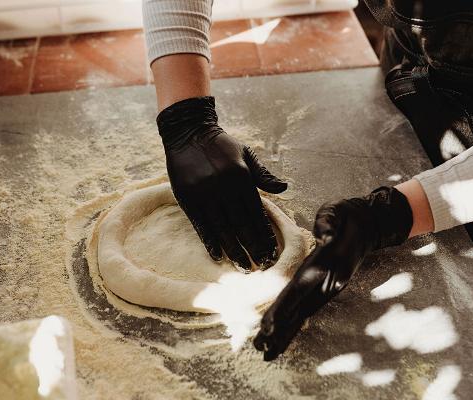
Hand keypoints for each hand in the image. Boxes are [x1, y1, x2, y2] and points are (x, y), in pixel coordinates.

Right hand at [157, 96, 286, 271]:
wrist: (188, 132)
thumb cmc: (221, 145)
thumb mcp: (246, 154)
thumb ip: (263, 174)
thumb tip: (284, 188)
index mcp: (241, 176)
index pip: (256, 212)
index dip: (264, 233)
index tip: (271, 250)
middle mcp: (224, 187)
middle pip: (241, 224)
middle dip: (253, 246)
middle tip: (262, 264)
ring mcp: (204, 194)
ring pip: (222, 228)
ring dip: (234, 250)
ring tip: (244, 266)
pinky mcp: (188, 198)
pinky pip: (201, 225)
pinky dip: (210, 242)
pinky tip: (218, 256)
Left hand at [253, 187, 412, 359]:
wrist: (369, 224)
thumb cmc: (346, 216)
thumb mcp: (336, 212)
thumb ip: (329, 224)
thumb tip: (325, 237)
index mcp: (323, 264)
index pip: (298, 289)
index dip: (283, 308)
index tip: (267, 327)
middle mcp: (326, 281)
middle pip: (298, 310)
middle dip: (279, 330)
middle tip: (259, 347)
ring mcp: (329, 288)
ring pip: (303, 314)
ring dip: (285, 333)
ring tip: (266, 352)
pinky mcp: (328, 289)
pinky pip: (308, 310)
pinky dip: (295, 325)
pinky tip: (283, 337)